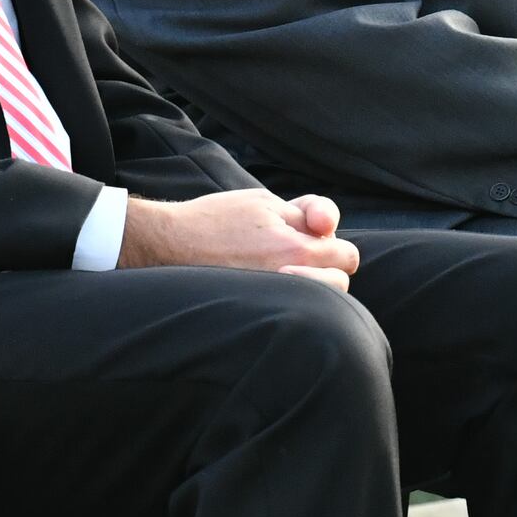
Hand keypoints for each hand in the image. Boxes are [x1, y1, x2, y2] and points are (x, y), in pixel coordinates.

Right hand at [117, 187, 359, 289]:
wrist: (169, 246)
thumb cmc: (216, 220)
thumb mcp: (265, 201)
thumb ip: (307, 212)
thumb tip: (328, 229)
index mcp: (296, 248)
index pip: (346, 256)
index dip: (334, 244)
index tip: (314, 237)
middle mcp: (290, 279)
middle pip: (338, 284)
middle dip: (328, 268)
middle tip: (299, 257)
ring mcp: (274, 301)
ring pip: (319, 302)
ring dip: (311, 287)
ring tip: (283, 273)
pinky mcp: (257, 314)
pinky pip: (292, 312)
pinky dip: (289, 302)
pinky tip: (269, 289)